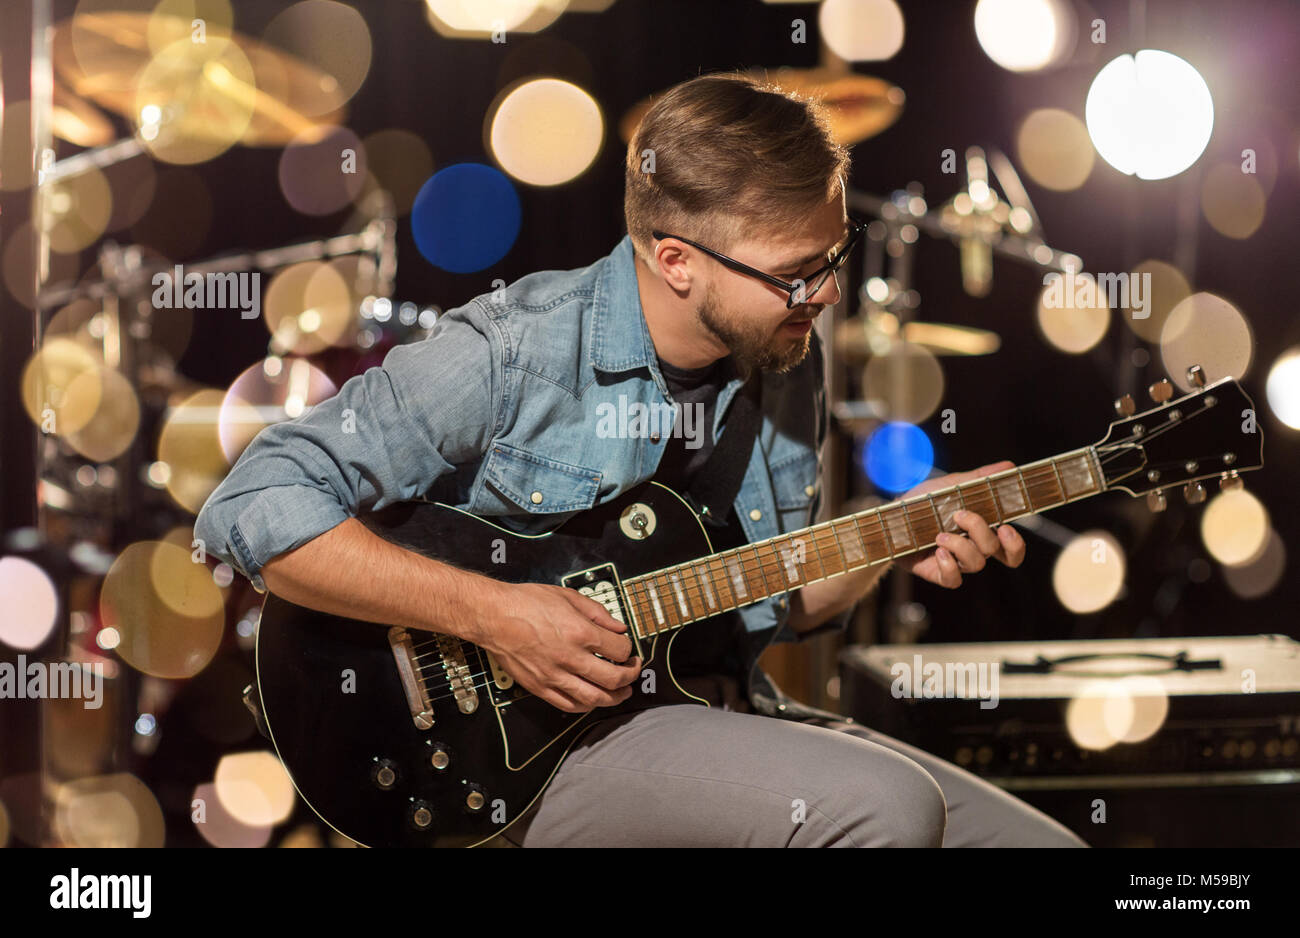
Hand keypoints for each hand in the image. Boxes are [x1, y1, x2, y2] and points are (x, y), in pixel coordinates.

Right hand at [475, 581, 640, 713]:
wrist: (492, 616)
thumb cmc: (524, 603)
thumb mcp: (567, 596)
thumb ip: (597, 612)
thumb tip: (617, 626)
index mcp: (580, 632)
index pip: (620, 650)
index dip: (629, 650)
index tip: (627, 647)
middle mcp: (570, 657)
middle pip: (614, 678)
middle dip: (630, 676)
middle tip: (633, 671)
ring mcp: (555, 675)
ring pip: (595, 698)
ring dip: (615, 697)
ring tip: (621, 692)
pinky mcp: (540, 687)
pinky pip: (570, 705)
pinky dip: (587, 706)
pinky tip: (592, 700)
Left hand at [896, 461, 1026, 588]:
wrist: (889, 516)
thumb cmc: (923, 502)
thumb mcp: (950, 485)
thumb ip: (978, 479)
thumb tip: (1008, 465)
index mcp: (979, 530)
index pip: (1009, 548)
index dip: (1015, 544)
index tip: (1005, 527)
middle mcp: (971, 548)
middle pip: (993, 550)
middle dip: (981, 531)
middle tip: (960, 515)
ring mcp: (955, 562)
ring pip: (976, 564)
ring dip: (961, 546)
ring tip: (940, 534)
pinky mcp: (937, 572)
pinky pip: (953, 580)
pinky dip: (949, 566)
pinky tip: (938, 551)